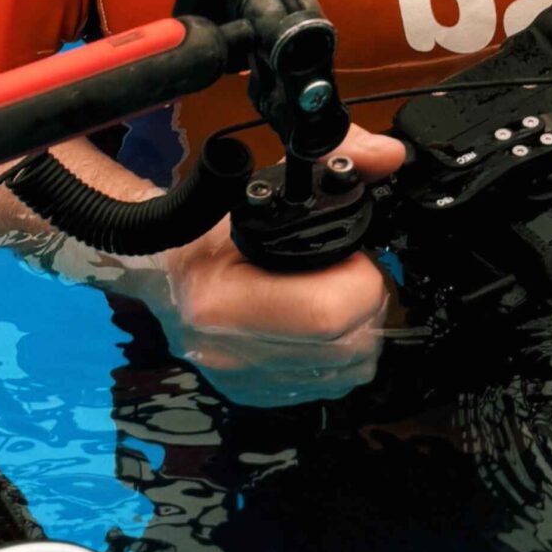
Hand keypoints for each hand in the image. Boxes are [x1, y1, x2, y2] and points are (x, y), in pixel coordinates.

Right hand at [151, 125, 407, 407]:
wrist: (164, 271)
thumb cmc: (213, 225)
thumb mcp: (269, 182)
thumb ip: (337, 156)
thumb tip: (388, 155)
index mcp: (223, 301)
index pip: (329, 313)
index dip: (360, 280)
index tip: (350, 255)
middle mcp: (231, 353)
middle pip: (348, 346)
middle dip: (366, 304)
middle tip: (347, 273)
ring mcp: (245, 381)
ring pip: (347, 371)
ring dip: (357, 332)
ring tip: (334, 293)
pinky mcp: (255, 395)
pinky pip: (328, 385)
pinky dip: (337, 354)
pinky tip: (320, 322)